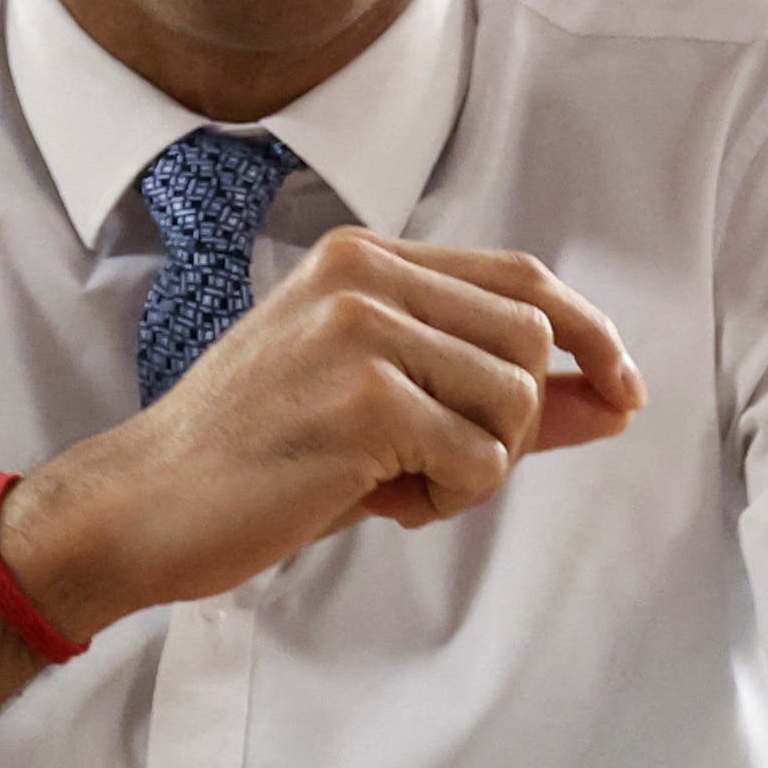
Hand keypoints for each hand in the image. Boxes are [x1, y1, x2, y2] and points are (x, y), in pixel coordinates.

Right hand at [0, 228, 643, 630]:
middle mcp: (363, 275)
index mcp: (363, 260)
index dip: (589, 334)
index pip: (521, 277)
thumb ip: (494, 392)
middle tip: (437, 468)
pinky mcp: (363, 399)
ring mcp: (360, 331)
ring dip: (478, 467)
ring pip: (515, 399)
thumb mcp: (387, 410)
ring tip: (394, 483)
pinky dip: (449, 500)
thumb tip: (616, 398)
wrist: (144, 506)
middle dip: (516, 422)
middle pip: (531, 338)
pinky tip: (374, 502)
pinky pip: (480, 460)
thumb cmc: (263, 463)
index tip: (623, 392)